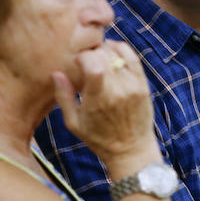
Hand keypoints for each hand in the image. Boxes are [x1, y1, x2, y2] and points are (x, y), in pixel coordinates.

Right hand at [54, 41, 155, 163]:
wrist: (131, 150)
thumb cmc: (99, 139)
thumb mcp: (74, 123)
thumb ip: (63, 96)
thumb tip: (56, 73)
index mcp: (98, 100)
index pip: (92, 63)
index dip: (82, 56)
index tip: (77, 62)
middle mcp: (118, 90)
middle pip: (104, 55)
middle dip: (92, 52)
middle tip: (86, 60)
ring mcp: (133, 86)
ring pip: (117, 54)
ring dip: (105, 51)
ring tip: (98, 59)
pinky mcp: (143, 84)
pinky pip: (133, 57)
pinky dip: (121, 50)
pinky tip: (111, 53)